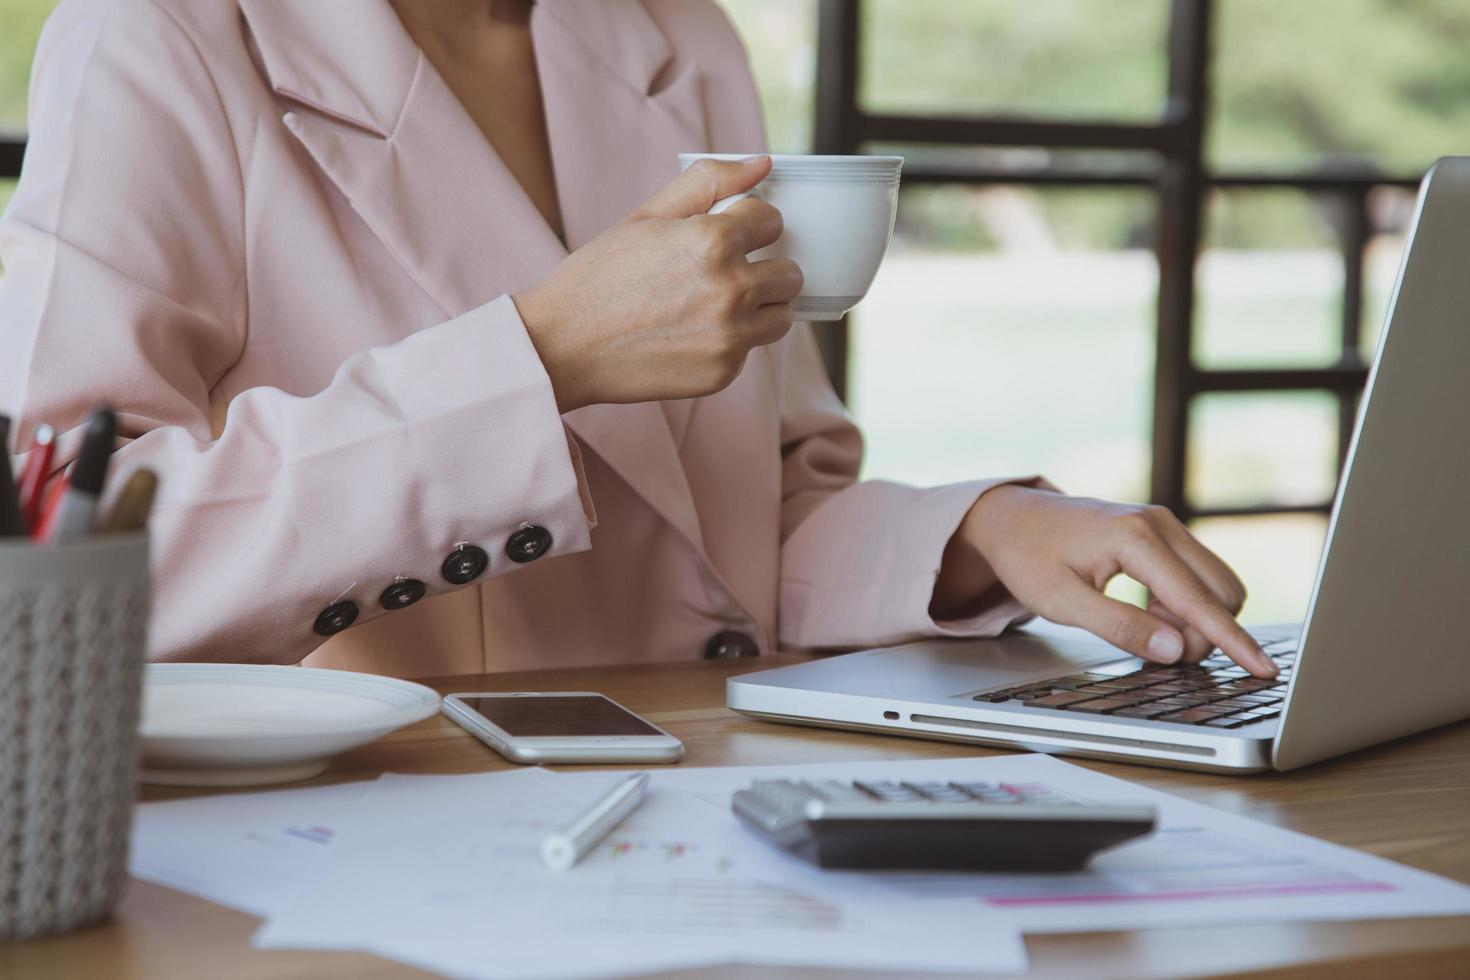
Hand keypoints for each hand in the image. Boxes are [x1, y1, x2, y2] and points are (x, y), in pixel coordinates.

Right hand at [514, 156, 803, 411]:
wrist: (562, 347)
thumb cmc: (599, 277)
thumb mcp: (647, 217)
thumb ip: (709, 183)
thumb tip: (764, 164)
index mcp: (713, 241)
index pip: (772, 221)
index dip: (748, 224)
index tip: (727, 233)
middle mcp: (730, 290)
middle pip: (789, 274)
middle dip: (763, 267)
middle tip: (720, 274)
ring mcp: (730, 337)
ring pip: (782, 316)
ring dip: (759, 307)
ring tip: (713, 305)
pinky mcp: (723, 373)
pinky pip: (751, 350)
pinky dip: (731, 341)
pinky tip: (689, 335)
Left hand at [938, 485, 1276, 677]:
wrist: (1012, 517)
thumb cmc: (1028, 556)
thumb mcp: (1060, 602)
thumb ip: (1119, 627)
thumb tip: (1175, 651)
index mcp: (1135, 537)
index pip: (1198, 600)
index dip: (1232, 641)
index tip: (1263, 669)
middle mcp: (1160, 524)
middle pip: (1222, 593)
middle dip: (1203, 633)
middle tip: (1152, 648)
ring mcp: (1166, 525)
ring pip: (1217, 585)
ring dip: (1194, 619)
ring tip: (1142, 624)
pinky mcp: (1165, 534)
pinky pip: (1200, 576)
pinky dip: (1186, 603)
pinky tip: (1148, 609)